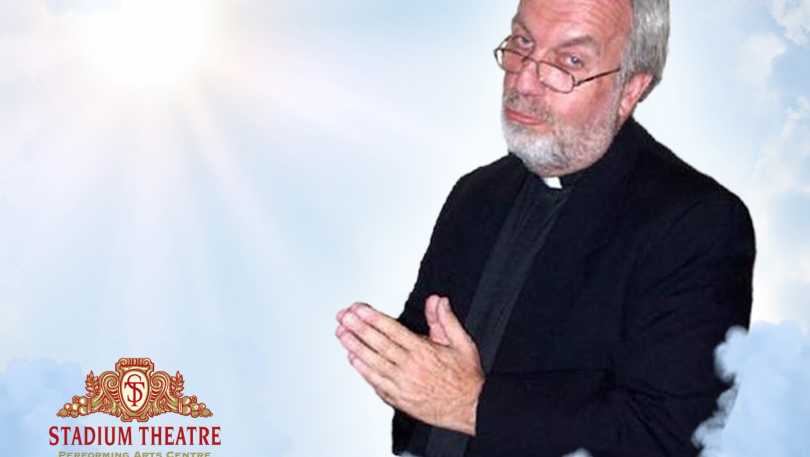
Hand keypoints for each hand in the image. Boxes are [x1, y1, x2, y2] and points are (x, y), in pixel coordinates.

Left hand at [335, 295, 483, 435]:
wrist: (471, 408)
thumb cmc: (466, 377)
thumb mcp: (462, 343)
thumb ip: (446, 320)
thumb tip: (437, 301)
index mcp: (424, 351)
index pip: (392, 330)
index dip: (373, 318)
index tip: (358, 309)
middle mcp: (411, 367)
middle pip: (378, 344)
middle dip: (358, 329)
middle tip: (343, 317)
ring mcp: (403, 385)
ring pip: (373, 363)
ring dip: (355, 347)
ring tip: (341, 334)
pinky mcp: (399, 399)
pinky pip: (376, 383)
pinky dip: (363, 371)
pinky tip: (353, 359)